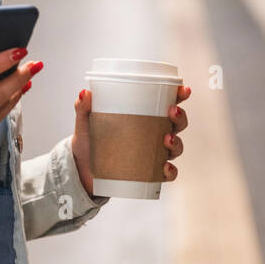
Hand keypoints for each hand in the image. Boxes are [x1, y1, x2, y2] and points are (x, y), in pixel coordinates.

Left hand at [71, 84, 191, 195]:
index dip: (179, 96)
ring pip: (176, 147)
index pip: (168, 103)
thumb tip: (85, 93)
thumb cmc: (90, 140)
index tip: (182, 90)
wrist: (82, 169)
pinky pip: (167, 174)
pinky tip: (165, 167)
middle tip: (172, 111)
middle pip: (177, 124)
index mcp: (145, 117)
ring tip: (167, 138)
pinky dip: (170, 172)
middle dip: (180, 117)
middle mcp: (154, 134)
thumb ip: (83, 107)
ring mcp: (153, 154)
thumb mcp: (85, 122)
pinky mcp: (149, 173)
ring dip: (177, 142)